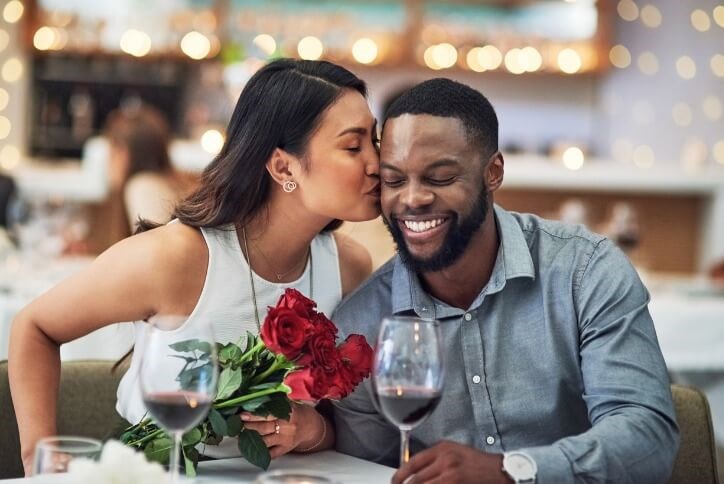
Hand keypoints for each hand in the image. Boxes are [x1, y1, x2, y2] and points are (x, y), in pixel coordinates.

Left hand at [240, 403, 324, 457]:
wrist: (310, 427)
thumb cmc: (296, 412)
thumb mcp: (289, 403)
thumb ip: (275, 400)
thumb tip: (256, 393)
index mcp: (289, 413)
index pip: (268, 415)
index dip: (254, 415)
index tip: (242, 414)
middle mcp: (287, 427)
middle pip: (264, 428)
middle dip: (248, 426)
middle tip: (237, 424)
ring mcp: (285, 440)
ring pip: (265, 441)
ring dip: (251, 439)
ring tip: (240, 434)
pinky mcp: (285, 449)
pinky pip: (271, 454)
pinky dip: (260, 453)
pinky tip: (250, 448)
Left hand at [392, 441, 510, 483]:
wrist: (500, 471)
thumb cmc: (478, 463)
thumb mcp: (455, 452)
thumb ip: (435, 459)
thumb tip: (415, 471)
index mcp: (442, 449)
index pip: (412, 462)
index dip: (399, 475)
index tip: (395, 481)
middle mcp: (445, 461)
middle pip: (415, 480)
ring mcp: (451, 476)